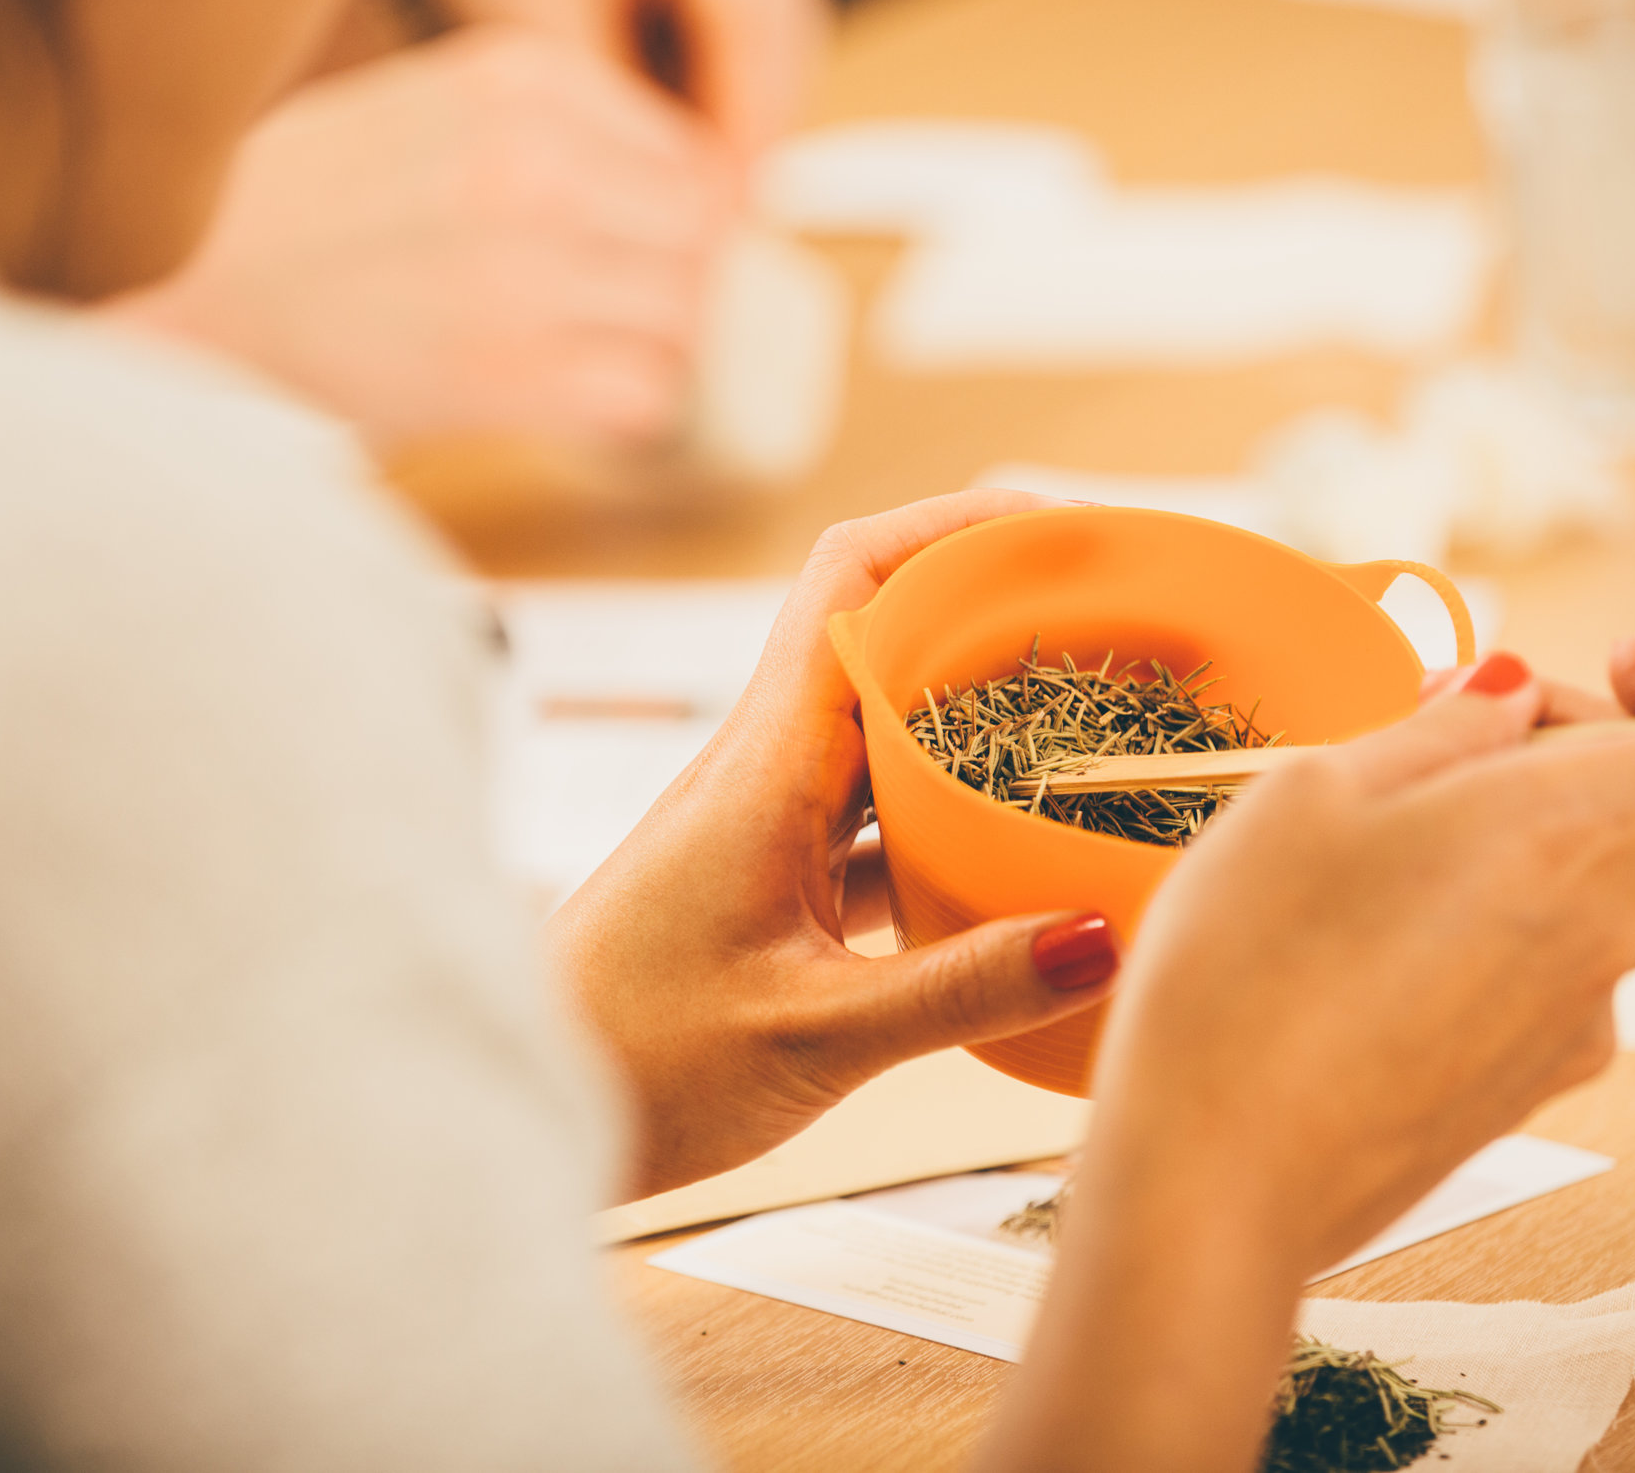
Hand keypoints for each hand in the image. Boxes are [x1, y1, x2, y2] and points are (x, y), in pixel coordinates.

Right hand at [109, 26, 731, 446]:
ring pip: (682, 318)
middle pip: (699, 235)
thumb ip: (549, 139)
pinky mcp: (511, 373)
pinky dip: (618, 409)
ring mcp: (528, 271)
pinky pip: (643, 395)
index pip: (688, 152)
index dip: (676, 216)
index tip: (640, 249)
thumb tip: (687, 201)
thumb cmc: (287, 217)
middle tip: (612, 316)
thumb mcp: (424, 115)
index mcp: (518, 80)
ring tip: (572, 358)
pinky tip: (556, 401)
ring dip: (645, 350)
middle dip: (669, 284)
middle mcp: (536, 163)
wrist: (176, 299)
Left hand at [551, 493, 1123, 1200]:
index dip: (956, 525)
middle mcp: (765, 768)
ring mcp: (767, 825)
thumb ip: (964, 988)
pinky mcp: (770, 886)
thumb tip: (1109, 933)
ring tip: (1100, 730)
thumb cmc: (633, 1066)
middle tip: (1119, 627)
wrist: (516, 1108)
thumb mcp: (814, 1036)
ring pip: (890, 733)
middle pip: (888, 637)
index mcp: (764, 762)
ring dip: (985, 718)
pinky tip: (1025, 866)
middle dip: (999, 612)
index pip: (853, 578)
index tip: (1064, 525)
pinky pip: (881, 823)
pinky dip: (955, 824)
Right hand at [983, 639, 1634, 1472]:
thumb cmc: (1249, 972)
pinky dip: (1469, 922)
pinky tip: (1352, 940)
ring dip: (1495, 836)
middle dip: (1546, 743)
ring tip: (1355, 846)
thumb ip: (1440, 730)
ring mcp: (1576, 1019)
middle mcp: (1610, 930)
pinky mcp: (1526, 1082)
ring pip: (1577, 881)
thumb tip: (1508, 698)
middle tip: (1413, 728)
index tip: (1614, 666)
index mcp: (1580, 830)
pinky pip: (1531, 963)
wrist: (1215, 1177)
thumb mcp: (1315, 790)